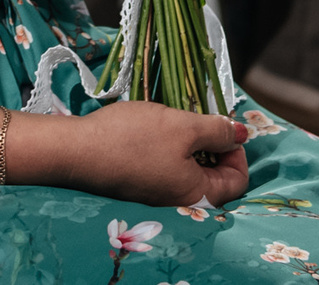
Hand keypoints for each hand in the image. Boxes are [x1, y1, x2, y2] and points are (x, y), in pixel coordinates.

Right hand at [28, 101, 248, 205]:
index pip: (238, 180)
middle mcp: (180, 201)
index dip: (237, 150)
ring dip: (188, 142)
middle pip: (214, 175)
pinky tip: (154, 128)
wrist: (76, 151)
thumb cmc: (133, 139)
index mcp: (197, 194)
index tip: (222, 125)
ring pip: (188, 168)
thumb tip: (242, 134)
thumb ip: (217, 130)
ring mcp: (157, 194)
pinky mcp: (138, 183)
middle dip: (212, 143)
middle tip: (197, 117)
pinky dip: (168, 147)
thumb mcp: (182, 126)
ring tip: (174, 118)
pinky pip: (166, 167)